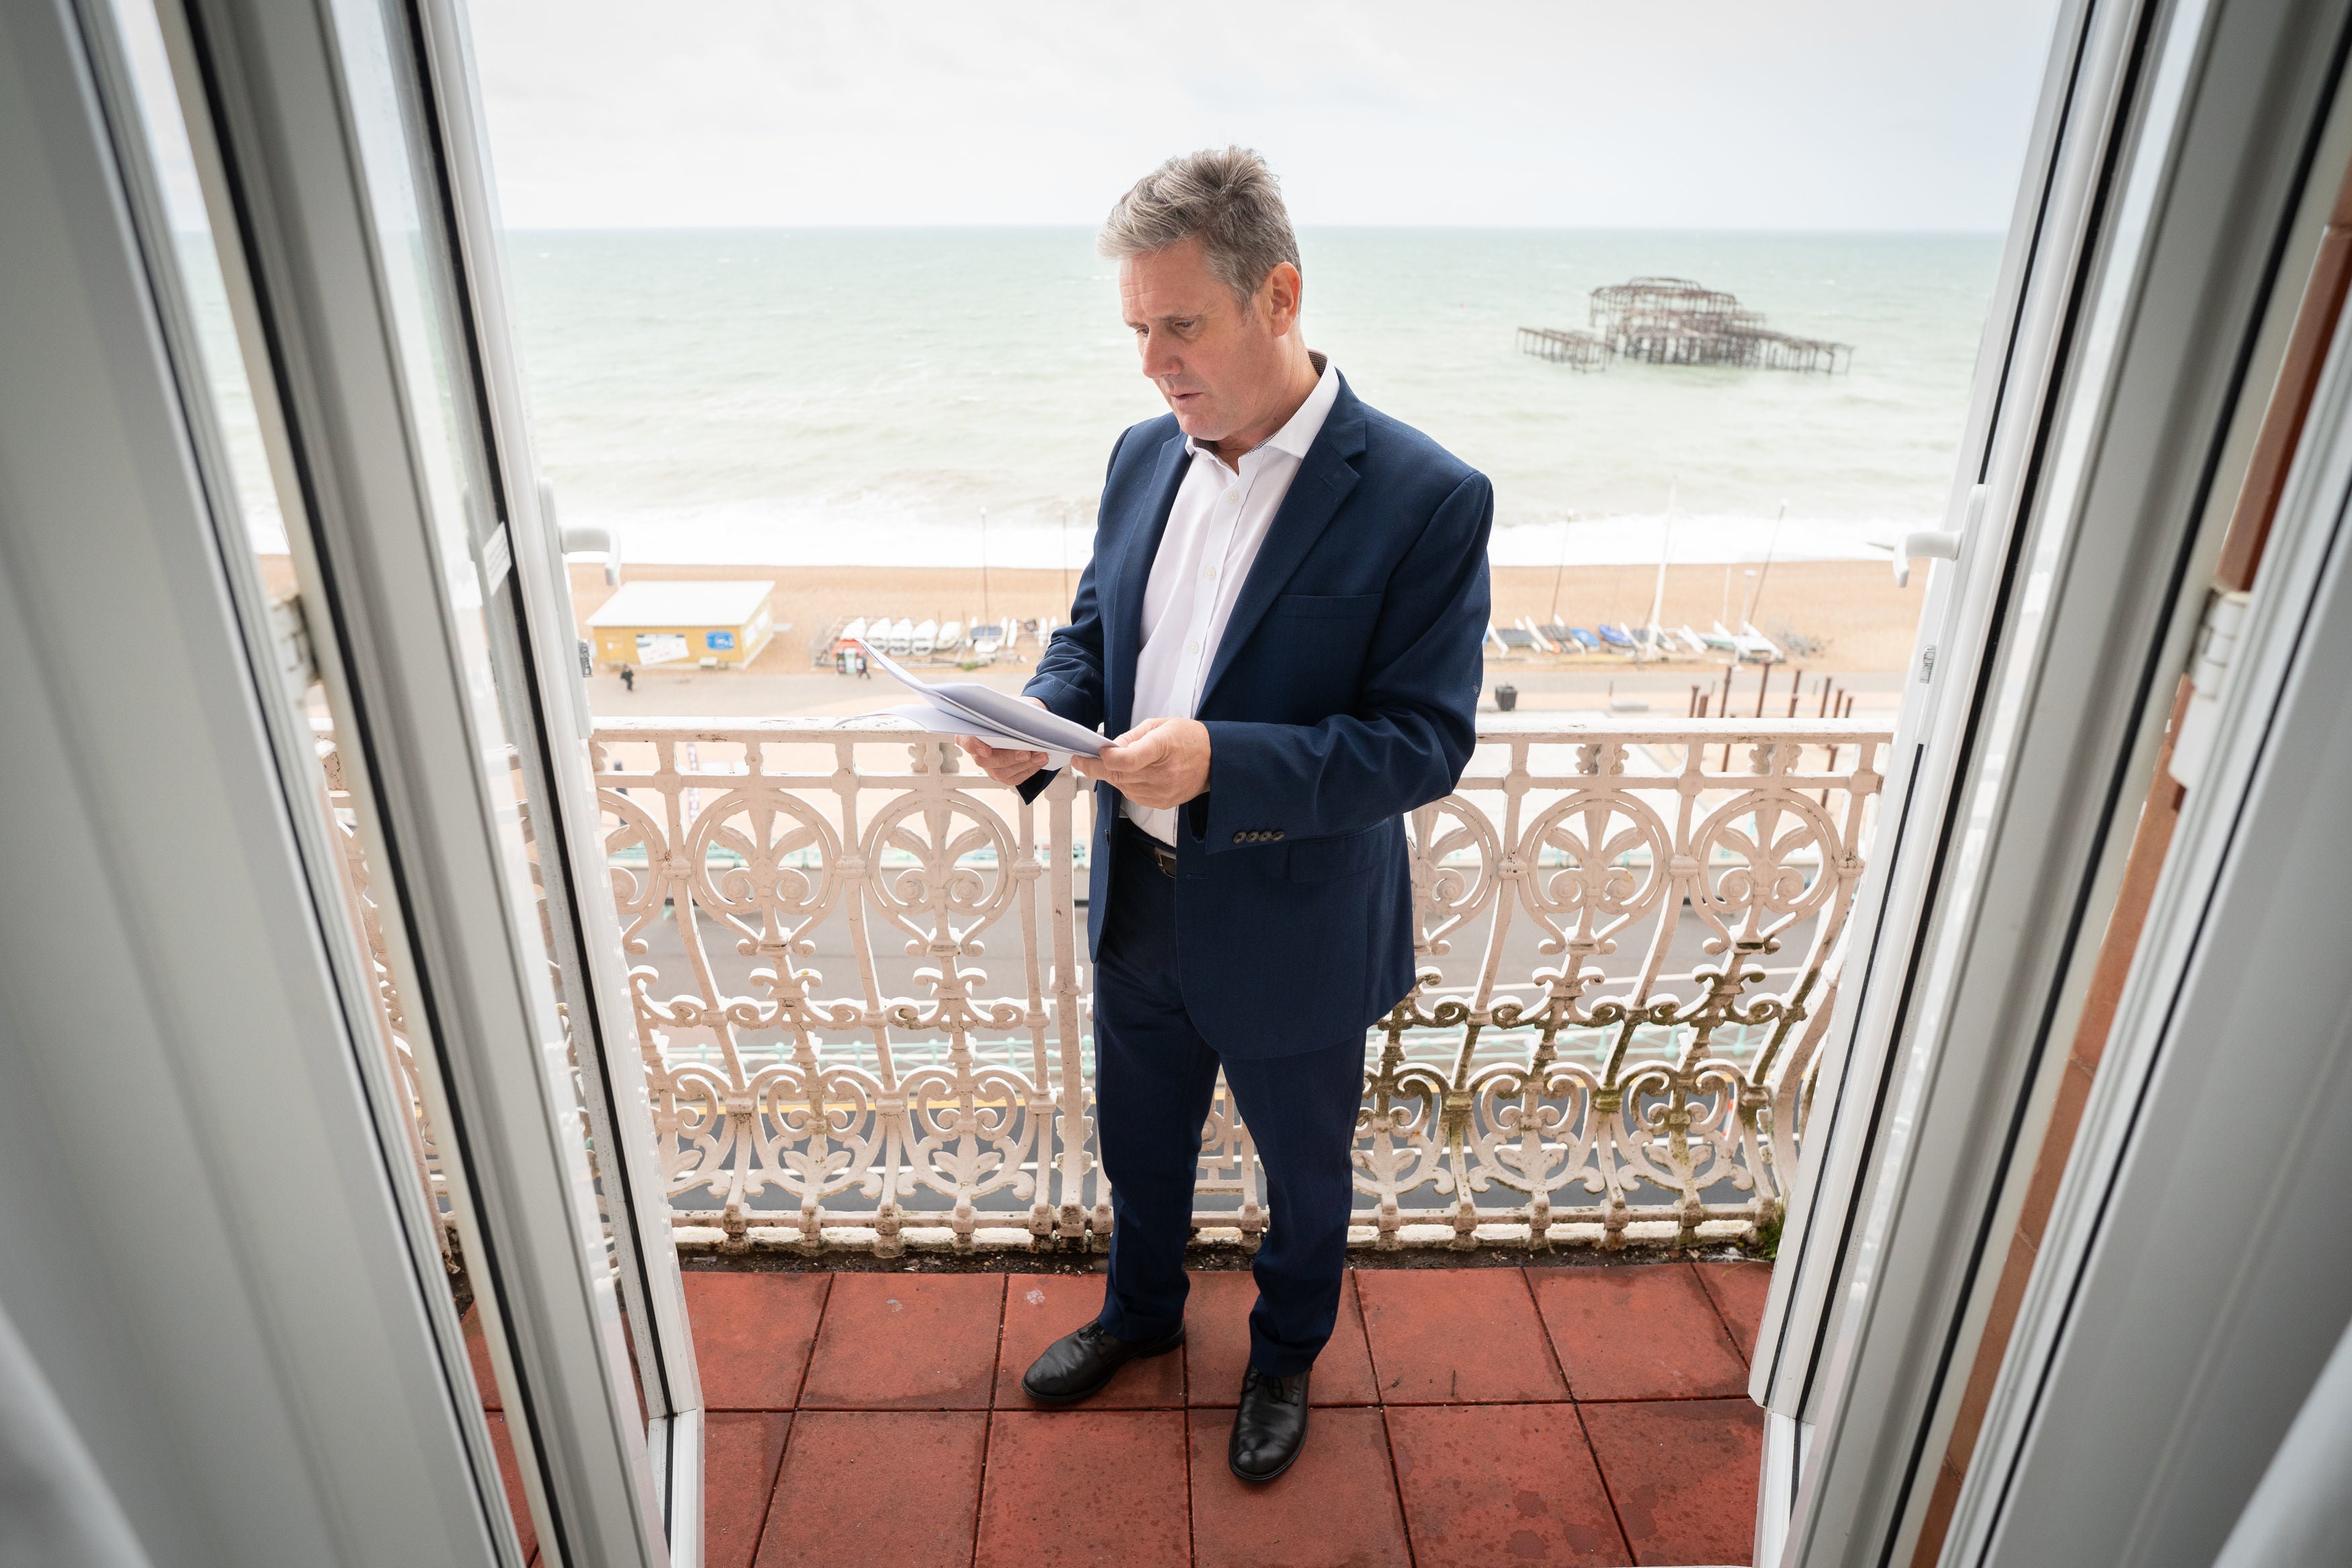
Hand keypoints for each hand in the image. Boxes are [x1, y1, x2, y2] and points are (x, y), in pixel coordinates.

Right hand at [956, 697, 1050, 786]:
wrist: (1022, 719)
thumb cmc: (1012, 710)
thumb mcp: (1010, 705)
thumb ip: (1008, 711)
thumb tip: (1020, 718)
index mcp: (971, 730)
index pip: (965, 740)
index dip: (974, 746)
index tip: (986, 750)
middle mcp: (976, 751)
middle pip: (984, 761)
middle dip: (1007, 757)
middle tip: (1026, 753)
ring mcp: (988, 765)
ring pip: (1001, 772)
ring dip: (1024, 764)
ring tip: (1041, 755)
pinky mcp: (1002, 774)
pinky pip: (1013, 777)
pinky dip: (1029, 769)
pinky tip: (1040, 760)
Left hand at [1075, 716, 1210, 809]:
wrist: (1215, 760)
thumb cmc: (1188, 738)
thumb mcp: (1159, 725)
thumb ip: (1132, 737)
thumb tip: (1109, 748)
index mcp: (1163, 747)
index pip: (1128, 759)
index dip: (1106, 758)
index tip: (1094, 752)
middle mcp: (1163, 774)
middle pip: (1118, 775)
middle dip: (1095, 767)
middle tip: (1081, 759)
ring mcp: (1162, 791)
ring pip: (1121, 787)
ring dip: (1111, 775)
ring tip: (1112, 763)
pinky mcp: (1162, 802)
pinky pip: (1132, 796)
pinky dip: (1125, 785)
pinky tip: (1131, 774)